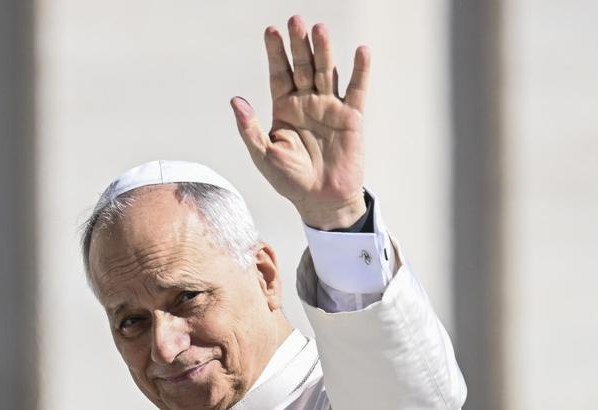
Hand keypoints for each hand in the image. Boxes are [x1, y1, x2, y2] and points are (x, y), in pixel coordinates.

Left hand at [231, 16, 369, 229]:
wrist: (321, 201)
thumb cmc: (290, 180)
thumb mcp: (264, 156)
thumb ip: (250, 129)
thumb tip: (235, 101)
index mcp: (284, 108)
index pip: (279, 73)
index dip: (275, 53)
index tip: (271, 31)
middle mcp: (307, 102)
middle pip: (303, 66)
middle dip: (298, 44)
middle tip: (295, 20)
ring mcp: (329, 107)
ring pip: (327, 72)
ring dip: (324, 50)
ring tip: (319, 29)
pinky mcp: (351, 116)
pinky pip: (356, 89)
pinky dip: (360, 70)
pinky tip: (361, 51)